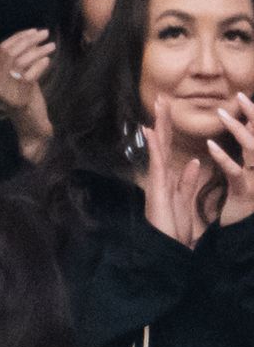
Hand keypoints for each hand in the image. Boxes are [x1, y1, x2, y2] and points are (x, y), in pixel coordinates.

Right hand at [0, 28, 54, 161]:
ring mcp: (9, 94)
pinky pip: (29, 76)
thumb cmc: (31, 106)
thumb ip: (24, 65)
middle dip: (29, 40)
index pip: (3, 50)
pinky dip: (40, 65)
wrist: (33, 133)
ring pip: (20, 62)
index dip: (19, 37)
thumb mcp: (25, 81)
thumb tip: (32, 42)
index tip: (34, 31)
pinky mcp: (21, 101)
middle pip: (11, 52)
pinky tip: (48, 61)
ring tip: (51, 46)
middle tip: (45, 34)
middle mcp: (0, 86)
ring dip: (38, 50)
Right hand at [143, 95, 200, 246]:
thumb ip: (188, 182)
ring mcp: (157, 181)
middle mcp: (161, 176)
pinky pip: (156, 162)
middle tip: (161, 98)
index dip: (169, 128)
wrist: (167, 248)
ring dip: (158, 126)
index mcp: (169, 178)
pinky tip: (151, 131)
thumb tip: (194, 162)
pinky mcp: (157, 188)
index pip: (169, 148)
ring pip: (158, 148)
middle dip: (163, 120)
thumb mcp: (186, 201)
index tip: (168, 109)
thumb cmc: (174, 230)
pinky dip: (154, 146)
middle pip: (162, 143)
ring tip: (158, 105)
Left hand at [209, 92, 253, 225]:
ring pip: (252, 148)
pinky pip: (235, 171)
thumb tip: (247, 124)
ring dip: (238, 129)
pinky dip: (223, 157)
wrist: (242, 231)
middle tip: (240, 96)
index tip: (247, 96)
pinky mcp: (245, 191)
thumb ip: (249, 149)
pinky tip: (210, 145)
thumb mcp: (249, 171)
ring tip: (222, 114)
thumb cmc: (244, 200)